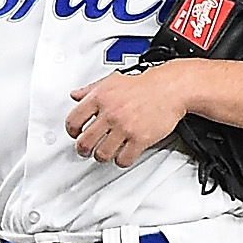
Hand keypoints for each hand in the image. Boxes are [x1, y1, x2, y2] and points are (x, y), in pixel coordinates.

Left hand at [67, 63, 195, 166]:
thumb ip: (90, 89)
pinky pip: (123, 159)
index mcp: (100, 98)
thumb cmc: (143, 85)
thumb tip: (75, 95)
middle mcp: (110, 113)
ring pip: (102, 154)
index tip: (75, 134)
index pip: (73, 121)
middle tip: (86, 150)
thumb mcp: (112, 81)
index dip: (72, 131)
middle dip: (83, 150)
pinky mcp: (140, 139)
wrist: (170, 88)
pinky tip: (122, 155)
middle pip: (85, 142)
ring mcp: (124, 127)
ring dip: (102, 156)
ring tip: (105, 153)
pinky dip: (121, 161)